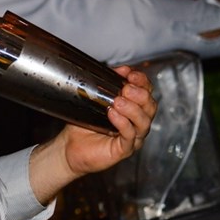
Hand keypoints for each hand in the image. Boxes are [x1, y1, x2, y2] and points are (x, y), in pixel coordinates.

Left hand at [29, 66, 155, 203]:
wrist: (69, 146)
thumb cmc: (83, 125)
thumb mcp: (95, 99)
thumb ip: (107, 84)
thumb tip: (118, 70)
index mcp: (134, 108)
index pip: (147, 92)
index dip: (142, 81)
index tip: (129, 74)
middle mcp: (137, 123)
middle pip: (151, 106)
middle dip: (140, 95)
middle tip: (125, 89)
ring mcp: (132, 137)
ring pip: (144, 122)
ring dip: (132, 109)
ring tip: (117, 101)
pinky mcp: (124, 149)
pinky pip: (129, 136)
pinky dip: (123, 124)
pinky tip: (113, 114)